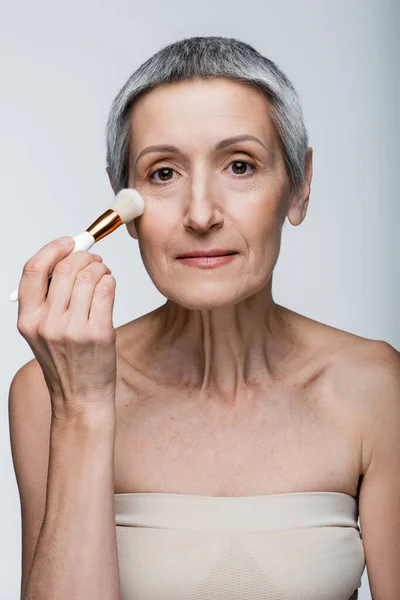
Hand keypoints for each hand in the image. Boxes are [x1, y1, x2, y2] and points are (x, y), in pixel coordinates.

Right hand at [16, 236, 116, 421]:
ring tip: (103, 274)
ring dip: (100, 268)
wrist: (80, 397)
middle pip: (65, 268)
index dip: (52, 249)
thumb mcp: (42, 332)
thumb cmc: (65, 362)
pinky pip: (106, 291)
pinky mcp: (98, 334)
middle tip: (94, 260)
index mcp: (27, 320)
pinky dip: (110, 281)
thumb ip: (48, 298)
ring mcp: (72, 330)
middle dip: (84, 256)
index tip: (67, 242)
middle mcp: (47, 324)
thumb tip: (67, 259)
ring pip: (88, 277)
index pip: (33, 270)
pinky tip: (109, 286)